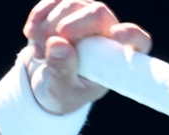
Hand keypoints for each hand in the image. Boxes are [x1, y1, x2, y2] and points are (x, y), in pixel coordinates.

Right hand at [23, 0, 151, 114]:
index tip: (117, 34)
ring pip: (73, 4)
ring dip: (48, 27)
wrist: (47, 82)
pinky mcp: (68, 8)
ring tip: (39, 54)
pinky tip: (30, 33)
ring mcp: (88, 16)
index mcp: (116, 58)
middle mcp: (107, 32)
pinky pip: (54, 0)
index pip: (138, 41)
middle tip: (46, 49)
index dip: (132, 34)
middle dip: (69, 27)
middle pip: (98, 13)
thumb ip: (63, 72)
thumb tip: (59, 45)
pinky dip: (39, 16)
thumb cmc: (64, 91)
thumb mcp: (62, 90)